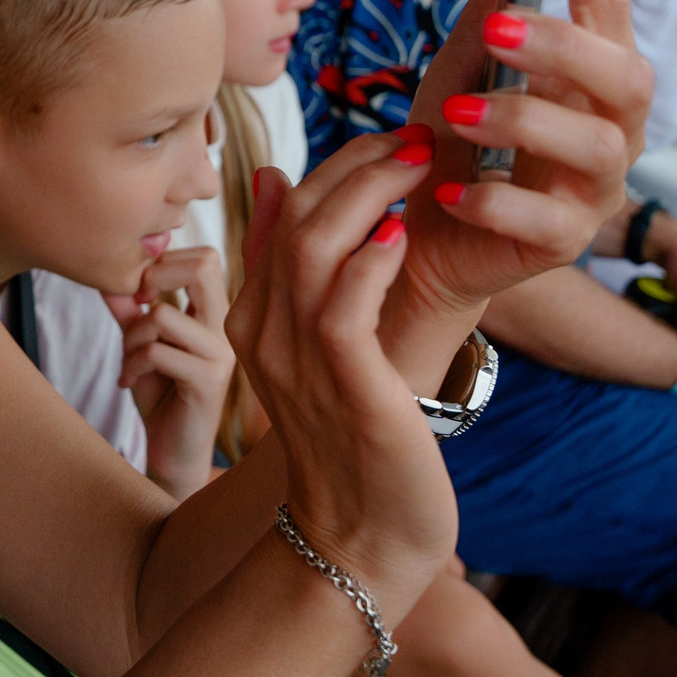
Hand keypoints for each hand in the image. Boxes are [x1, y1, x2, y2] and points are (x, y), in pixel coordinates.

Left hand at [107, 246, 235, 501]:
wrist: (171, 451)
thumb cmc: (159, 394)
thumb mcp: (139, 343)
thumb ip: (128, 308)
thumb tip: (106, 271)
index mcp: (212, 312)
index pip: (204, 256)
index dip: (164, 261)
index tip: (140, 290)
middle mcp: (223, 327)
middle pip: (204, 265)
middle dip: (155, 275)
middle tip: (136, 304)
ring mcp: (220, 354)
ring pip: (162, 314)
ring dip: (130, 337)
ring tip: (129, 361)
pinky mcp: (208, 381)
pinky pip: (157, 352)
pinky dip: (131, 364)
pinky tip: (129, 381)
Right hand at [229, 133, 450, 601]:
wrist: (360, 542)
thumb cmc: (357, 445)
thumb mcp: (320, 349)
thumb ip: (296, 270)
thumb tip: (279, 180)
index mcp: (254, 317)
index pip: (289, 212)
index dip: (341, 163)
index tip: (394, 139)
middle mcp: (264, 331)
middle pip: (300, 217)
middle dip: (360, 163)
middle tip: (417, 133)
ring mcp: (297, 357)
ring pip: (318, 245)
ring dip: (373, 192)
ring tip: (422, 163)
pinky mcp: (343, 383)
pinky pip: (345, 302)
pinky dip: (374, 258)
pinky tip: (407, 233)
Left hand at [393, 0, 652, 356]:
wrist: (419, 228)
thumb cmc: (460, 132)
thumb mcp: (474, 46)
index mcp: (595, 69)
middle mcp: (611, 124)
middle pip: (626, 77)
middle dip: (563, 46)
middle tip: (493, 28)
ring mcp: (594, 187)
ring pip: (597, 149)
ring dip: (524, 122)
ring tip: (455, 115)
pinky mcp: (564, 241)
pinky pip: (547, 221)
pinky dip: (497, 202)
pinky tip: (450, 190)